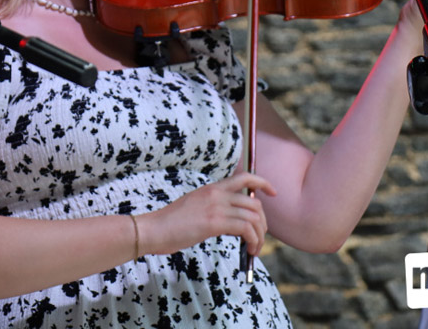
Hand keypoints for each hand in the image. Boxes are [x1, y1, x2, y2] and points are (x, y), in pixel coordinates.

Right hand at [137, 171, 275, 255]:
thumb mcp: (195, 207)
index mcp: (212, 188)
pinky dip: (253, 241)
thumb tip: (233, 222)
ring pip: (253, 217)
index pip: (245, 177)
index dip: (263, 183)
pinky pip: (246, 229)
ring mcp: (216, 207)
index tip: (273, 192)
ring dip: (259, 236)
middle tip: (259, 238)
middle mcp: (216, 194)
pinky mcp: (214, 222)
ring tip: (254, 249)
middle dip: (263, 223)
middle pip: (254, 203)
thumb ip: (214, 208)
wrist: (154, 229)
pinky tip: (249, 251)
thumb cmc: (171, 224)